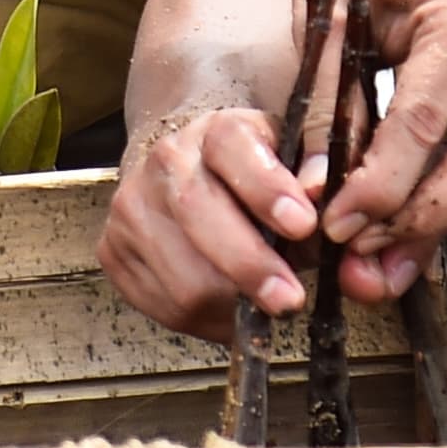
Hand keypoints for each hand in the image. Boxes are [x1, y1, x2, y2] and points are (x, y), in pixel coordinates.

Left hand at [96, 0, 446, 336]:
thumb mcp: (331, 12)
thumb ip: (328, 99)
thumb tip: (317, 189)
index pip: (423, 126)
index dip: (379, 187)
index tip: (335, 225)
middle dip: (419, 223)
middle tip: (364, 264)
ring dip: (436, 221)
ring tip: (382, 264)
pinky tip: (407, 228)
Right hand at [100, 0, 320, 336]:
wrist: (186, 169)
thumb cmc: (257, 176)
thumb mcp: (298, 163)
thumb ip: (322, 183)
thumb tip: (332, 206)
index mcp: (218, 129)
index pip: (237, 150)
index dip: (268, 189)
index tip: (304, 225)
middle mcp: (167, 159)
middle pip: (198, 215)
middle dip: (248, 264)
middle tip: (288, 298)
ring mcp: (132, 204)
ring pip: (179, 271)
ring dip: (228, 302)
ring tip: (263, 307)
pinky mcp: (114, 248)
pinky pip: (159, 302)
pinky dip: (201, 318)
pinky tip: (227, 308)